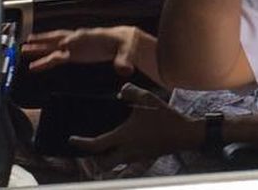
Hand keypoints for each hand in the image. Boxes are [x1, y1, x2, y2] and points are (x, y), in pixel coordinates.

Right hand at [21, 26, 139, 75]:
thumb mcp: (126, 52)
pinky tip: (35, 65)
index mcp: (91, 38)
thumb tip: (124, 69)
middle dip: (44, 42)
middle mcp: (79, 40)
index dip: (67, 44)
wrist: (123, 42)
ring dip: (39, 48)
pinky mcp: (74, 54)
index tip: (57, 47)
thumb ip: (124, 61)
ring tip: (23, 49)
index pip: (75, 40)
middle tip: (27, 44)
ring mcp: (75, 46)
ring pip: (53, 46)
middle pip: (58, 40)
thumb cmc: (123, 44)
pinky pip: (56, 57)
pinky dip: (45, 60)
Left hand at [70, 83, 202, 167]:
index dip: (81, 143)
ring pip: (115, 165)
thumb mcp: (148, 98)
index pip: (96, 145)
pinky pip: (128, 163)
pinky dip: (122, 158)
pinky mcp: (146, 158)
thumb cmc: (165, 117)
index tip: (72, 139)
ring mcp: (137, 157)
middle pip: (103, 164)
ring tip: (107, 148)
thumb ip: (131, 92)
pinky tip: (126, 146)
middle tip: (91, 149)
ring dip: (108, 159)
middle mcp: (128, 150)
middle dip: (94, 160)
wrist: (186, 134)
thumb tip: (120, 93)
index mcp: (124, 136)